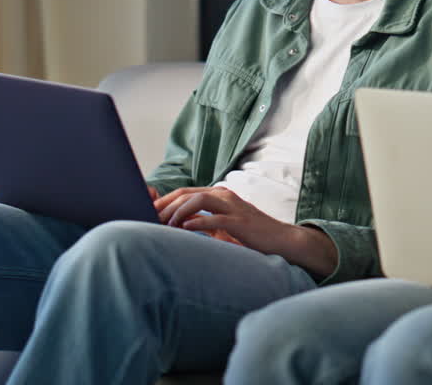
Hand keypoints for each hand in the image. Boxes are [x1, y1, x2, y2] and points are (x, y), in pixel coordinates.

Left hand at [153, 187, 332, 272]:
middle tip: (150, 217)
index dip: (165, 200)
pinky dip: (197, 221)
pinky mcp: (240, 222)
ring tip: (166, 224)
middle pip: (188, 192)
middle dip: (166, 204)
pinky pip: (215, 218)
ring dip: (179, 211)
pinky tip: (185, 228)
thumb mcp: (223, 226)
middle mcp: (225, 196)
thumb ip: (204, 221)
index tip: (149, 212)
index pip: (185, 192)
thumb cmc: (251, 234)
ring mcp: (233, 207)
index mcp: (219, 195)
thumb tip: (178, 225)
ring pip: (199, 199)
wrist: (281, 240)